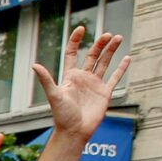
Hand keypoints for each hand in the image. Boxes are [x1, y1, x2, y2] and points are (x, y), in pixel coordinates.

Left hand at [31, 25, 128, 141]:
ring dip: (111, 51)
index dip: (76, 41)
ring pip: (104, 63)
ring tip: (118, 37)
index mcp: (70, 76)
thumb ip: (46, 80)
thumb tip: (34, 65)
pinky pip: (115, 77)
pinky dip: (121, 68)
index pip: (72, 53)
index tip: (81, 28)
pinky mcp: (105, 93)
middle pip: (92, 55)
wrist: (74, 131)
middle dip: (100, 44)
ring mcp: (95, 84)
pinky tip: (127, 58)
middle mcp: (83, 78)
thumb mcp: (54, 95)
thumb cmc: (62, 115)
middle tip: (107, 34)